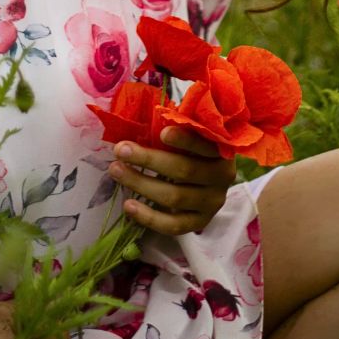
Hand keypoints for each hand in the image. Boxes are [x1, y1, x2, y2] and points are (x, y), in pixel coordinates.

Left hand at [109, 127, 236, 235]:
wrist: (212, 182)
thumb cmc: (196, 148)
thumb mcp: (196, 133)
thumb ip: (182, 124)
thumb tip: (155, 113)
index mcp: (222, 150)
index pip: (205, 145)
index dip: (185, 140)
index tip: (161, 132)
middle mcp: (222, 177)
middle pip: (184, 171)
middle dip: (149, 160)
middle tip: (121, 150)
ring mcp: (212, 203)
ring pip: (174, 197)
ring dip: (141, 184)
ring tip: (116, 171)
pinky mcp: (200, 223)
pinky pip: (173, 225)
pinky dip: (149, 217)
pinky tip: (129, 206)